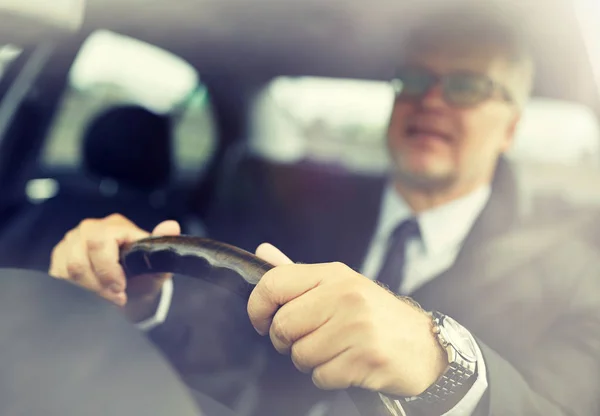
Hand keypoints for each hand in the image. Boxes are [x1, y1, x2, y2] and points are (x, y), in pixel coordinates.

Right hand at [49, 214, 179, 321]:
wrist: (130, 291)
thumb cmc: (144, 275)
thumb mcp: (158, 264)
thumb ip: (163, 246)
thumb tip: (172, 226)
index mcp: (116, 226)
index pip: (100, 242)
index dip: (108, 269)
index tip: (120, 288)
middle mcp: (90, 228)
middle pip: (79, 258)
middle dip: (98, 283)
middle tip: (116, 296)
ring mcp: (71, 242)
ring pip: (69, 270)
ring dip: (90, 289)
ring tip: (108, 296)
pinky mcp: (58, 257)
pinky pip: (58, 276)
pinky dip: (75, 289)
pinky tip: (91, 293)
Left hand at [248, 243, 447, 396]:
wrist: (425, 346)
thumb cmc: (374, 316)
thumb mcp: (339, 285)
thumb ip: (297, 274)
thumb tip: (262, 251)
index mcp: (333, 274)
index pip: (273, 283)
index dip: (257, 307)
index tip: (263, 322)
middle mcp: (345, 295)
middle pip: (282, 326)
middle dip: (286, 342)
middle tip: (306, 340)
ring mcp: (358, 326)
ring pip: (300, 355)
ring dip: (309, 361)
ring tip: (333, 351)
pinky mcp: (367, 358)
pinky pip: (321, 376)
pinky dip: (328, 377)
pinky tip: (347, 365)